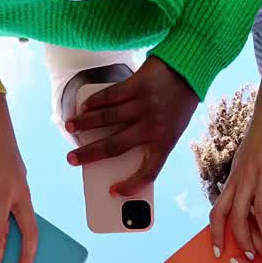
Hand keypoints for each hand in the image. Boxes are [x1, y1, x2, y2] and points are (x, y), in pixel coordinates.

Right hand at [65, 57, 197, 194]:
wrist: (191, 70)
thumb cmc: (179, 102)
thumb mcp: (172, 127)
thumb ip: (150, 140)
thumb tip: (114, 148)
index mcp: (166, 142)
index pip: (149, 172)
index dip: (131, 186)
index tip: (114, 192)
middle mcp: (153, 126)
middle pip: (115, 146)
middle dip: (89, 154)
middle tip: (72, 159)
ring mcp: (144, 105)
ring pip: (106, 118)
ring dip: (84, 124)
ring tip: (70, 127)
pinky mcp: (136, 85)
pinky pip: (109, 96)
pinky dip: (93, 102)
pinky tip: (84, 107)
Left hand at [209, 102, 261, 260]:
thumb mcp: (250, 160)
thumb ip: (252, 182)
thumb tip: (258, 205)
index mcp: (234, 178)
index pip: (217, 210)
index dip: (214, 232)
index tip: (216, 250)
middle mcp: (243, 178)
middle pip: (235, 217)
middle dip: (241, 241)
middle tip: (251, 256)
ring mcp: (261, 173)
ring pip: (258, 213)